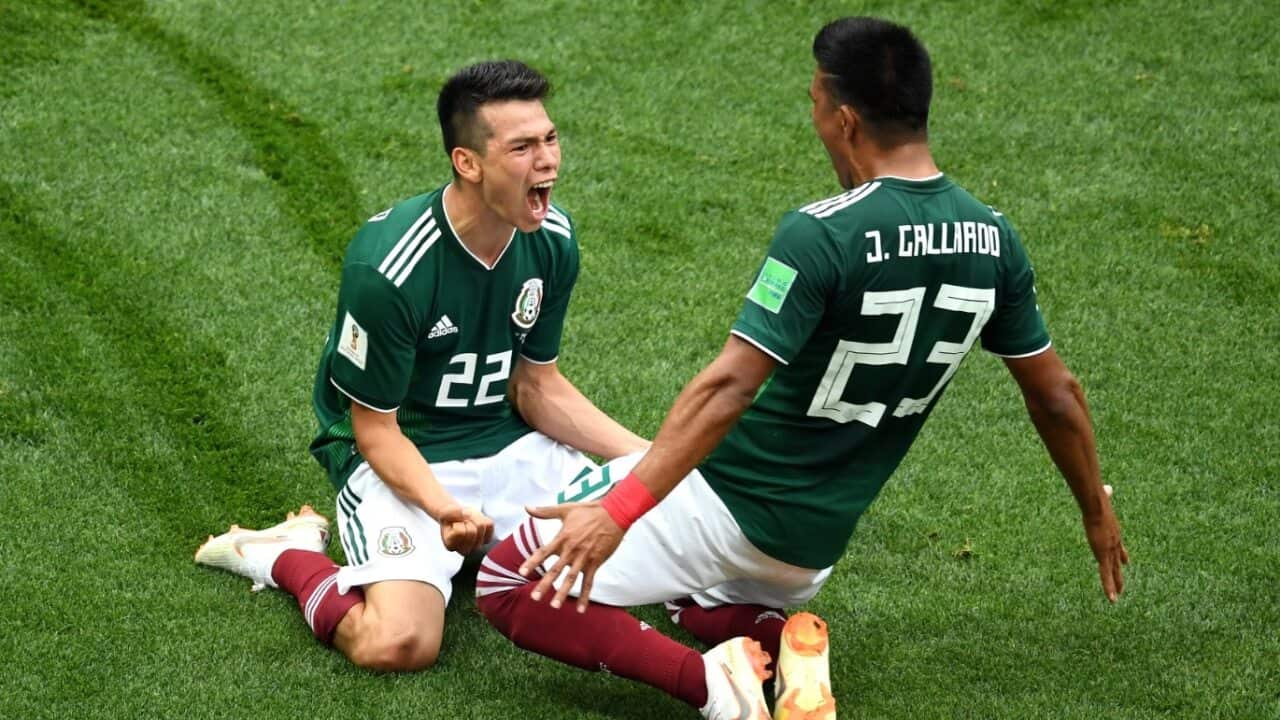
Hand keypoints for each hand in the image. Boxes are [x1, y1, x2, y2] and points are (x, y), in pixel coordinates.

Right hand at [438, 505, 493, 555]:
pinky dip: (483, 518)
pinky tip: (475, 521)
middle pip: (472, 532)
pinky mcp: (486, 539)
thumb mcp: (444, 512)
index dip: (458, 522)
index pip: (460, 532)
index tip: (454, 522)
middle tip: (462, 519)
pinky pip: (489, 525)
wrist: (458, 517)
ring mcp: (476, 546)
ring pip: (481, 526)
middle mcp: (464, 549)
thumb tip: (460, 513)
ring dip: (474, 517)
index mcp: (450, 545)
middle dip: (467, 520)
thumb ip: (448, 513)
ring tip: (468, 519)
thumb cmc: (451, 517)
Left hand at [519, 501, 624, 612]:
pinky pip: (589, 582)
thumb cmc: (589, 510)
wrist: (614, 513)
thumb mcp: (566, 509)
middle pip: (555, 570)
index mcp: (563, 537)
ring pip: (571, 578)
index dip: (532, 562)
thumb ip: (545, 511)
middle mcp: (572, 550)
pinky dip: (585, 596)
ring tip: (554, 606)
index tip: (521, 572)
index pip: (543, 552)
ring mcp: (584, 557)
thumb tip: (526, 507)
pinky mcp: (596, 562)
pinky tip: (581, 609)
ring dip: (563, 593)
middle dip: (545, 584)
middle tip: (535, 597)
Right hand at [1084, 484, 1128, 601]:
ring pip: (1113, 571)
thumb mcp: (1102, 500)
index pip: (1119, 546)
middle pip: (1118, 562)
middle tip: (1122, 585)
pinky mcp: (1103, 555)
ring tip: (1118, 597)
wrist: (1097, 507)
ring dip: (1115, 584)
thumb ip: (1104, 495)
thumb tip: (1106, 488)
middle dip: (1119, 573)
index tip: (1126, 562)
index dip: (1122, 555)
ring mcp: (1110, 550)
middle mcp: (1115, 543)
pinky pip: (1106, 575)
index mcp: (1114, 532)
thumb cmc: (1097, 500)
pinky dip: (1109, 587)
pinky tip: (1113, 599)